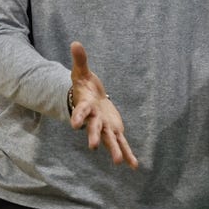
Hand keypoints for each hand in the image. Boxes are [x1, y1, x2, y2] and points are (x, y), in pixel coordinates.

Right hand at [69, 41, 138, 168]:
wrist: (89, 99)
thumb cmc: (84, 86)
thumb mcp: (81, 72)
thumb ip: (80, 60)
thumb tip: (75, 42)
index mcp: (85, 106)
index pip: (81, 112)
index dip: (78, 117)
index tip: (74, 124)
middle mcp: (94, 120)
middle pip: (94, 128)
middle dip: (94, 137)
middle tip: (93, 147)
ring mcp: (105, 127)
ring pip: (110, 140)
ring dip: (114, 150)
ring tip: (120, 162)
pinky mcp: (114, 130)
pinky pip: (122, 143)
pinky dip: (128, 154)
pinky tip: (134, 165)